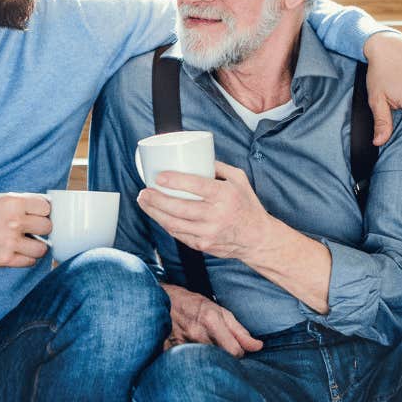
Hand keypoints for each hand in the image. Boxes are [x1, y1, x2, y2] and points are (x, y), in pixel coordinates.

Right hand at [0, 193, 51, 268]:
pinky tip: (19, 252)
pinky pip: (29, 262)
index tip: (38, 215)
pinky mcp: (4, 259)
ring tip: (28, 243)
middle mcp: (14, 222)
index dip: (43, 212)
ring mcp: (9, 242)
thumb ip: (21, 201)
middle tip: (33, 230)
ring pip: (41, 249)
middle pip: (47, 227)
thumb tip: (44, 206)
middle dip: (42, 229)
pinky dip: (27, 258)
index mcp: (13, 203)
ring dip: (37, 247)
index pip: (46, 208)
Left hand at [137, 161, 271, 263]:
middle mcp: (216, 215)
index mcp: (225, 195)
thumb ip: (218, 166)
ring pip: (174, 224)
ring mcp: (208, 232)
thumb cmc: (247, 205)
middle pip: (180, 208)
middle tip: (144, 191)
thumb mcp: (239, 179)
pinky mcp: (202, 244)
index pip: (197, 187)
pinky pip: (178, 234)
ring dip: (155, 213)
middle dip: (157, 199)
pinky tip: (157, 215)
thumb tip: (196, 156)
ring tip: (144, 202)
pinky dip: (165, 224)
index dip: (175, 182)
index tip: (159, 177)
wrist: (256, 238)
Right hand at [162, 283, 262, 357]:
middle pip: (220, 360)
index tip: (235, 351)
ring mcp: (182, 344)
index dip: (239, 354)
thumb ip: (239, 330)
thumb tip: (258, 346)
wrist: (161, 300)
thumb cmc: (192, 304)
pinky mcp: (169, 351)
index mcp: (211, 321)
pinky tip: (193, 359)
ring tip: (207, 355)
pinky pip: (188, 366)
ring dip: (209, 363)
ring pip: (205, 365)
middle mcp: (197, 333)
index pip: (234, 352)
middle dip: (225, 360)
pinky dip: (193, 365)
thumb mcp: (219, 311)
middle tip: (221, 353)